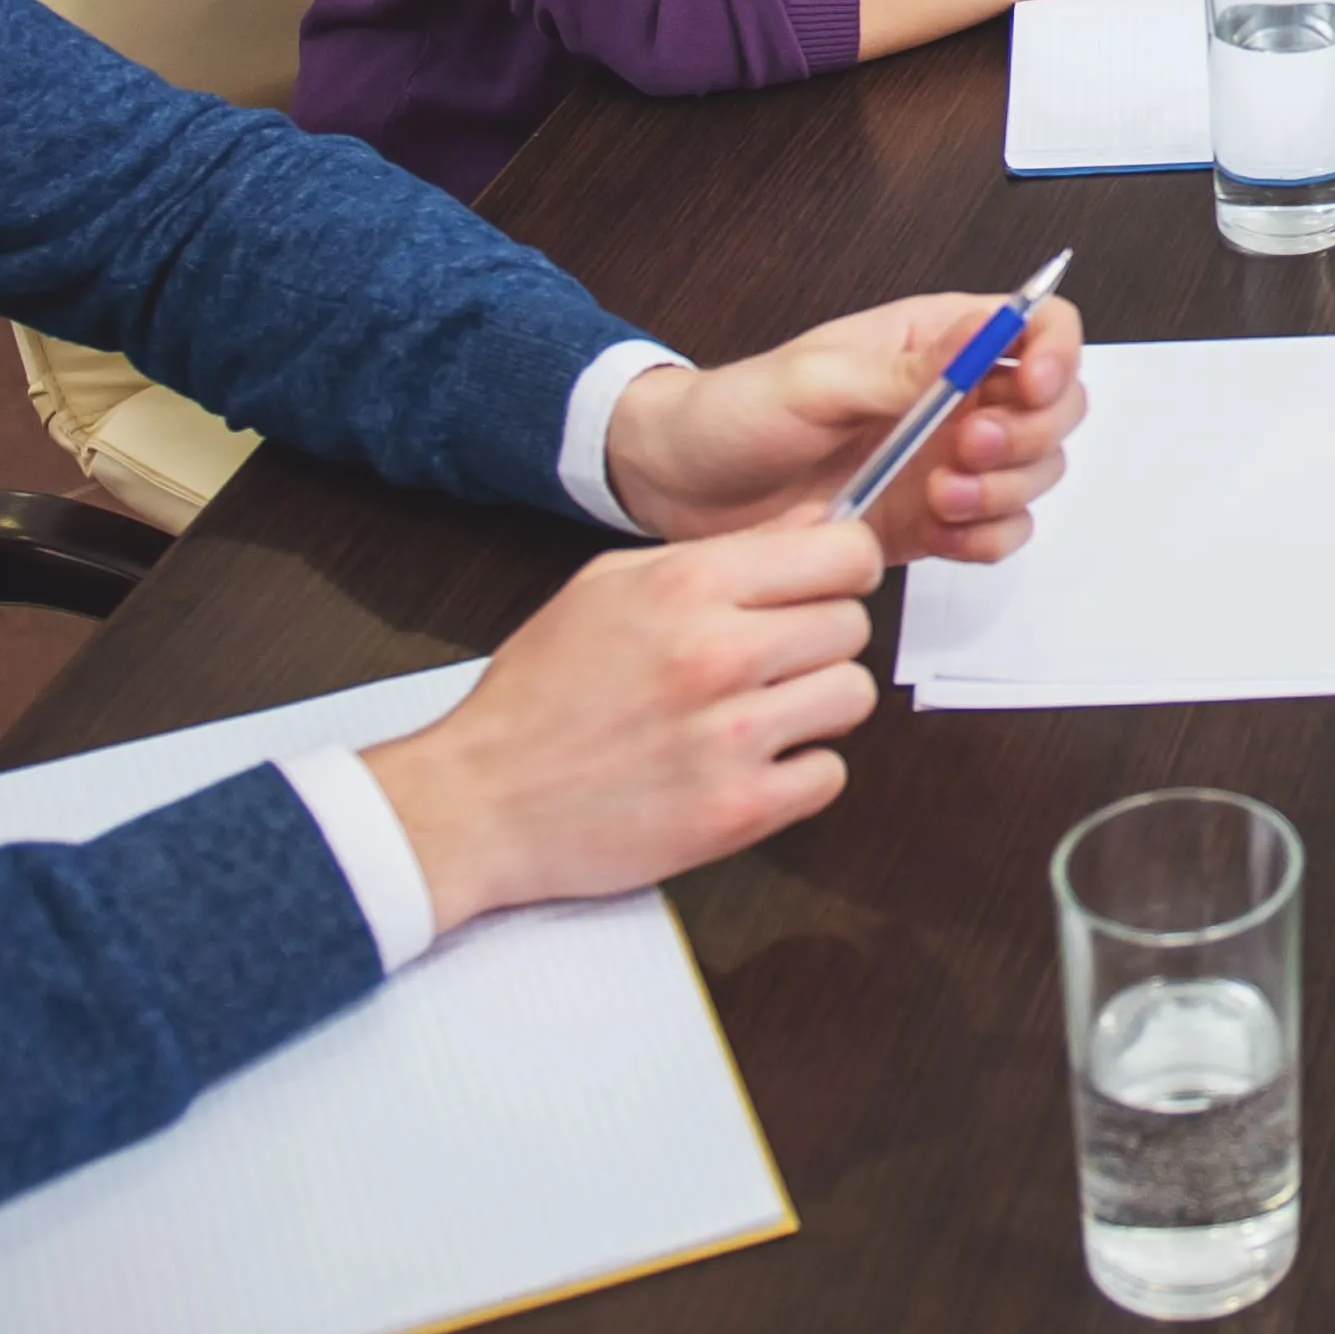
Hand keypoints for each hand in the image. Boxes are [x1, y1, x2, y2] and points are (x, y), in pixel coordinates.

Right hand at [357, 518, 883, 935]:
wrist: (481, 800)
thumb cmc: (538, 695)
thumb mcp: (611, 587)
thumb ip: (720, 552)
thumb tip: (813, 523)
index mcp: (689, 586)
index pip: (843, 553)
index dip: (842, 569)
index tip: (825, 587)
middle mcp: (718, 654)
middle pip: (853, 625)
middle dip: (820, 640)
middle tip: (772, 662)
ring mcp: (732, 737)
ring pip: (853, 697)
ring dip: (815, 707)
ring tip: (758, 714)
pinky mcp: (738, 810)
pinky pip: (829, 776)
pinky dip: (798, 775)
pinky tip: (747, 764)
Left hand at [599, 287, 1090, 562]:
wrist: (685, 487)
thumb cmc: (737, 413)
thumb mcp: (814, 380)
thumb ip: (902, 372)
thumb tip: (980, 340)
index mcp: (935, 339)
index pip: (1037, 326)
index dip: (1056, 353)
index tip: (1030, 386)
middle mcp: (957, 398)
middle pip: (1056, 408)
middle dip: (1029, 435)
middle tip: (967, 451)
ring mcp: (949, 461)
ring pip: (1035, 475)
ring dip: (1005, 491)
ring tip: (938, 496)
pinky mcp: (934, 521)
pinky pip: (997, 533)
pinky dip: (985, 538)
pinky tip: (940, 532)